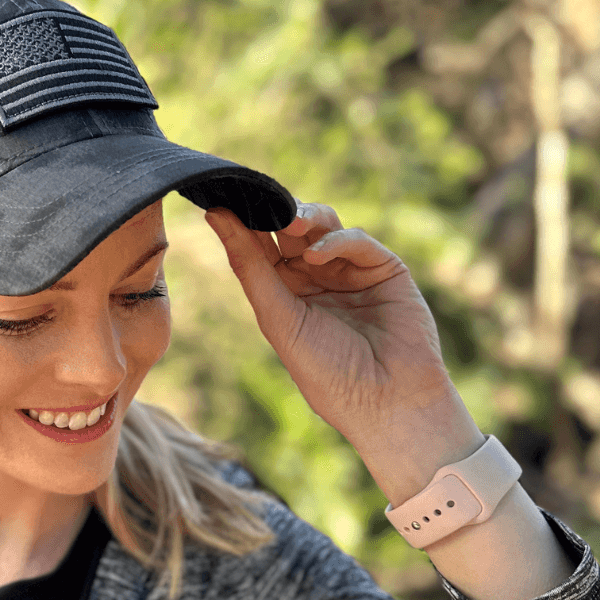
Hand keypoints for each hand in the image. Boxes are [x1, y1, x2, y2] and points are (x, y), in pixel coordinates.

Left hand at [205, 201, 466, 463]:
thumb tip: (214, 215)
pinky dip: (337, 241)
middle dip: (275, 214)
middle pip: (290, 230)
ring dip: (305, 218)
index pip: (260, 248)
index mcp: (285, 294)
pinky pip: (357, 241)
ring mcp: (350, 272)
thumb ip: (250, 267)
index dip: (243, 223)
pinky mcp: (384, 268)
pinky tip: (318, 255)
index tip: (221, 198)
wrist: (385, 401)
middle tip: (259, 202)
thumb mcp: (278, 318)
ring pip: (323, 226)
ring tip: (290, 221)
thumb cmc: (327, 371)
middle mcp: (316, 279)